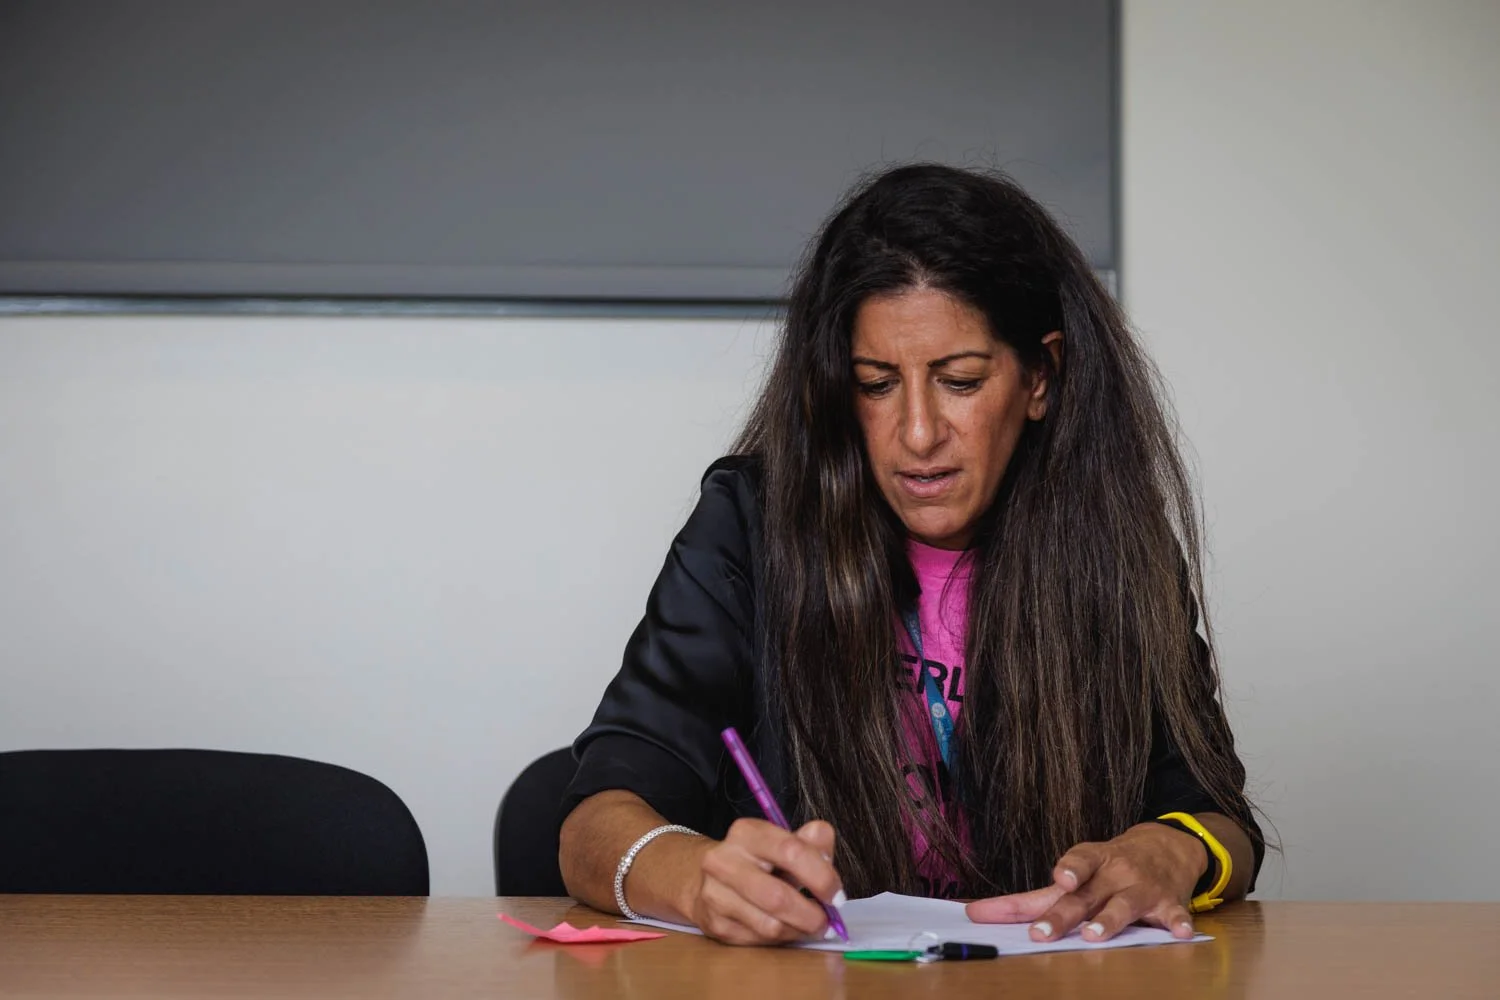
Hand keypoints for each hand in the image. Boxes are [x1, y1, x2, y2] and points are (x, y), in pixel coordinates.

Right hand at [688, 818, 845, 945]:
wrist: (707, 877)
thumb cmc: (758, 860)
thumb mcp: (785, 842)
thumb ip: (812, 842)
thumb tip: (826, 853)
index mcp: (746, 832)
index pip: (791, 851)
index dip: (821, 876)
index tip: (836, 895)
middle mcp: (723, 860)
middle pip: (777, 897)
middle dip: (811, 915)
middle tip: (828, 921)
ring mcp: (715, 894)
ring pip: (769, 925)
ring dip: (798, 930)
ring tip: (810, 926)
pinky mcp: (714, 923)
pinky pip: (758, 940)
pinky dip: (780, 938)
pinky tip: (786, 928)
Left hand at [965, 823, 1207, 941]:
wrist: (1167, 846)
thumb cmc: (1108, 867)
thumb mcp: (1075, 875)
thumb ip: (1031, 900)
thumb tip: (975, 913)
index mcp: (1090, 862)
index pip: (1073, 863)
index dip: (1066, 869)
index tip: (1058, 877)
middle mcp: (1113, 873)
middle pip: (1085, 895)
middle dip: (1063, 915)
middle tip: (1041, 933)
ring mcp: (1142, 888)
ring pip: (1124, 906)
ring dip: (1109, 920)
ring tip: (1094, 936)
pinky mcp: (1170, 903)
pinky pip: (1175, 914)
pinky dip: (1179, 923)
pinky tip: (1182, 933)